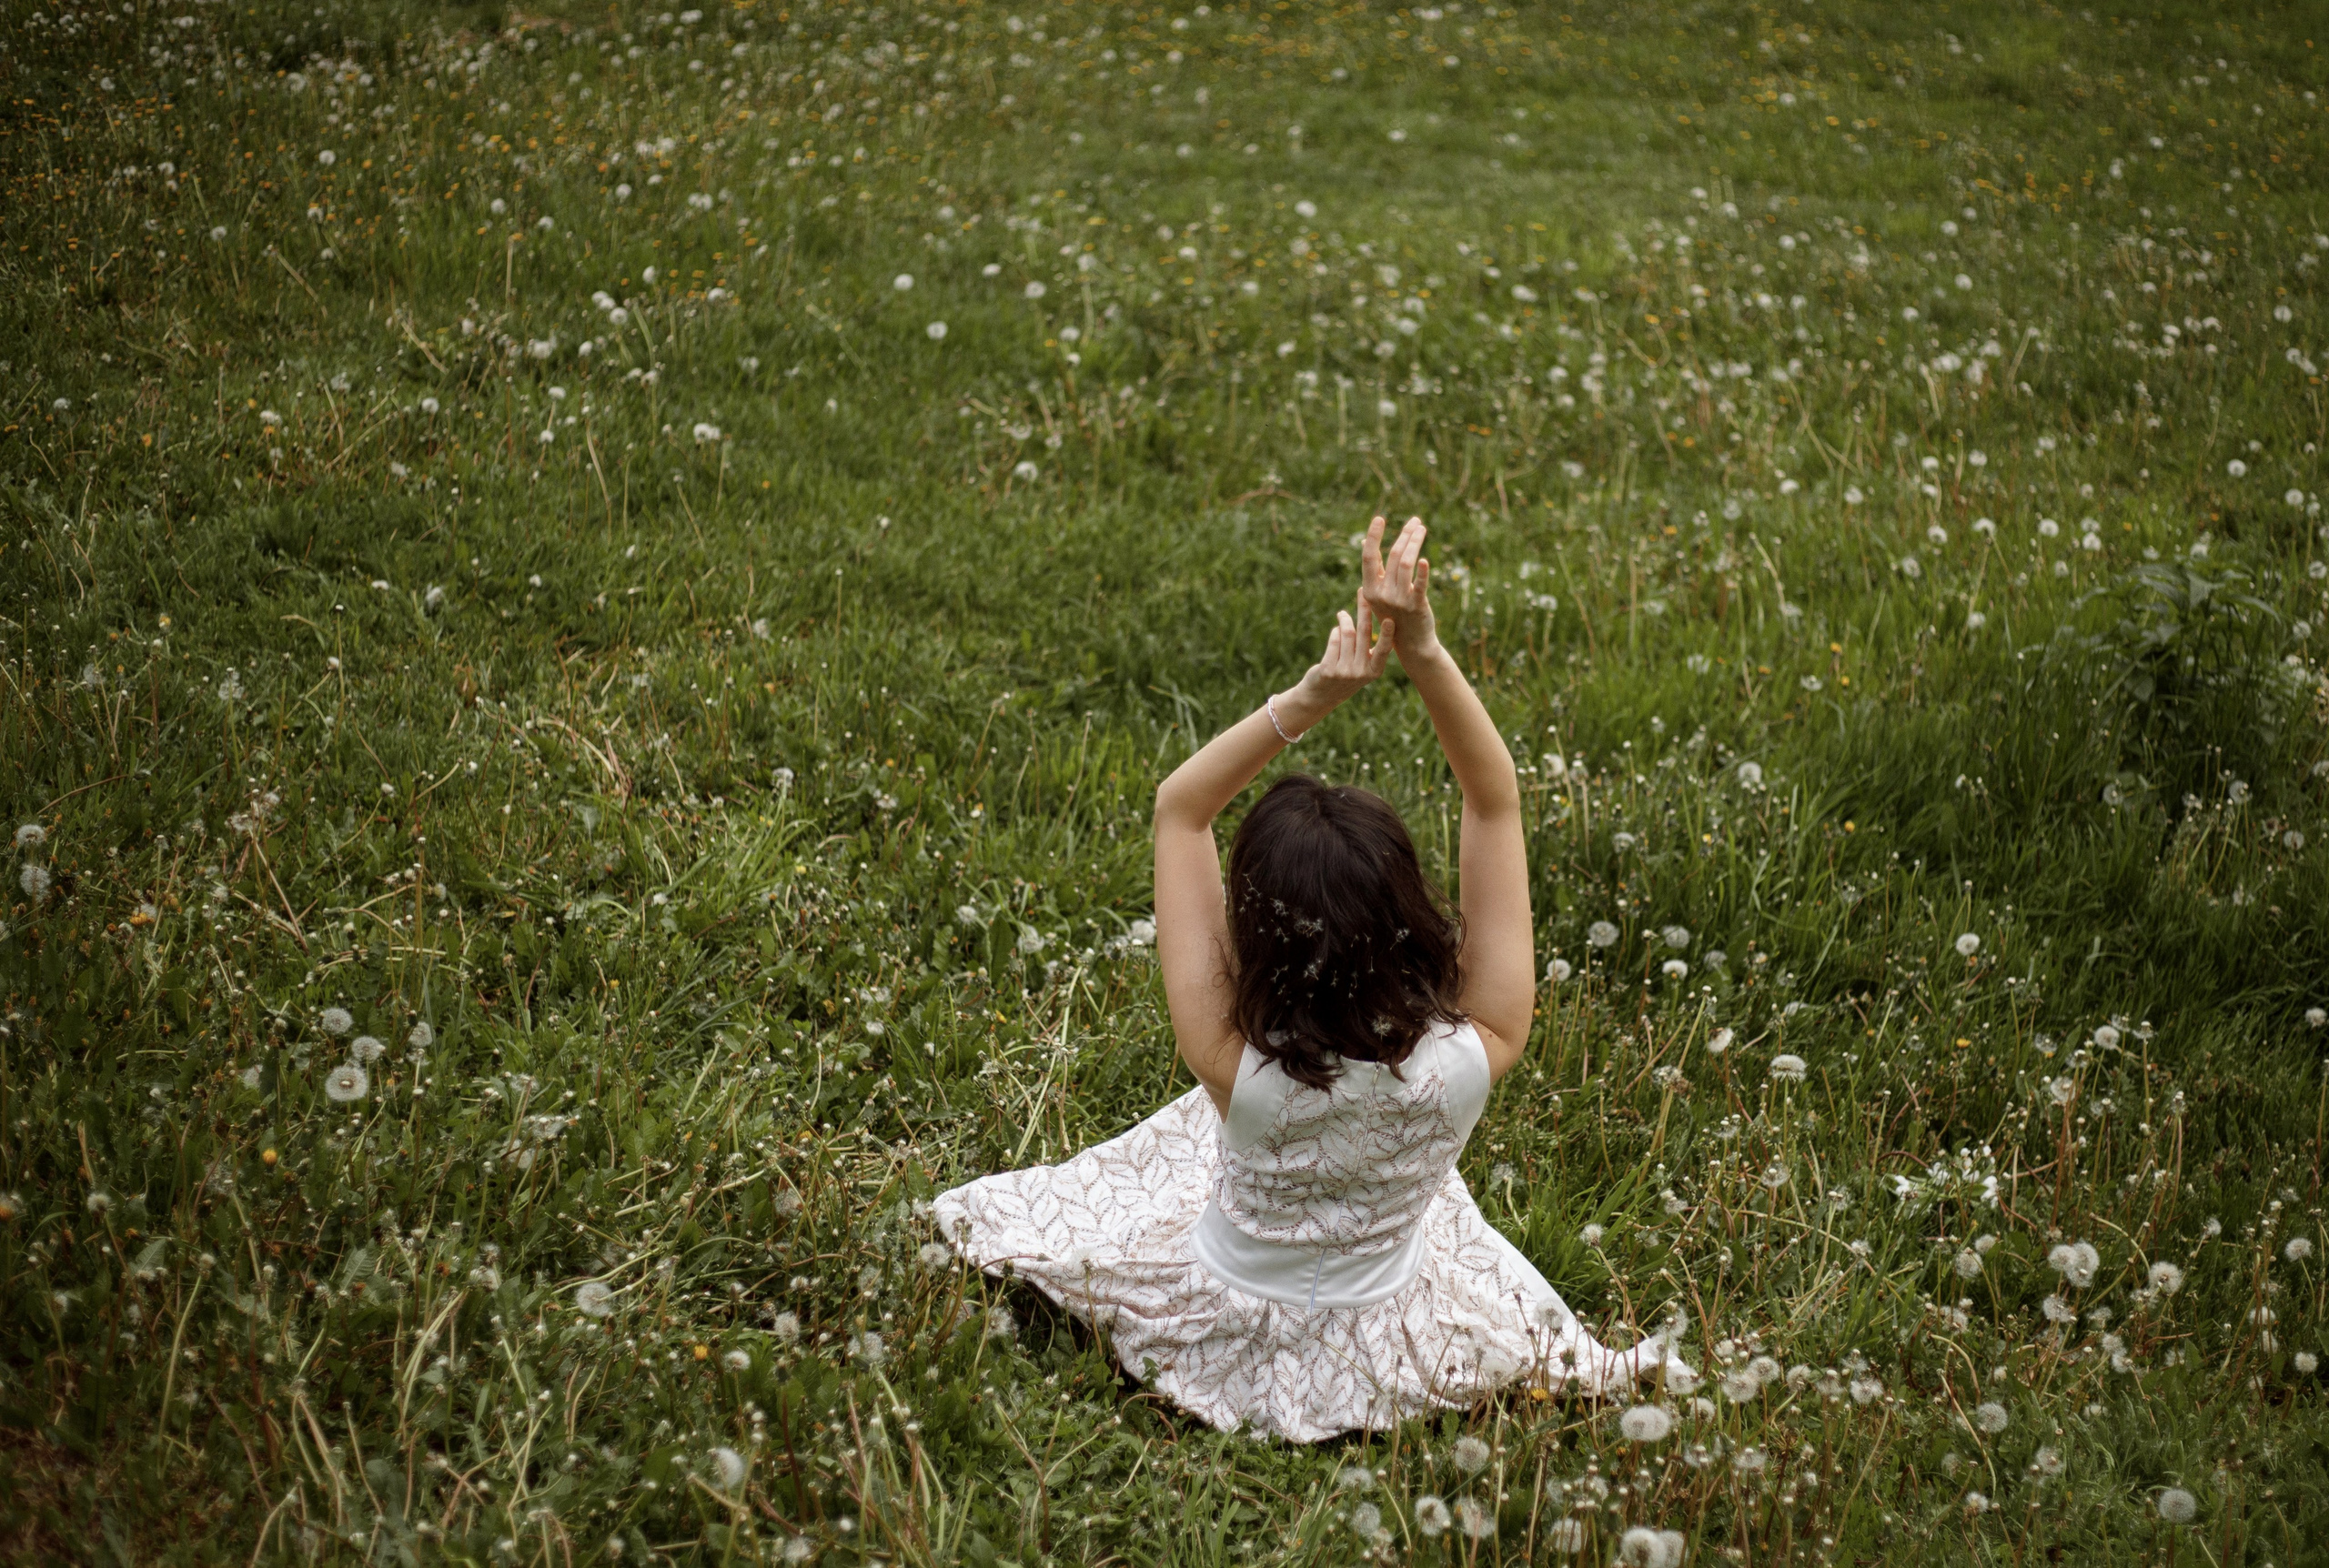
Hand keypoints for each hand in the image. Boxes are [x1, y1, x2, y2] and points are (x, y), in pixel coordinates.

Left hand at [1282, 602, 1391, 733]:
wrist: (1322, 696)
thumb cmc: (1346, 675)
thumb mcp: (1363, 667)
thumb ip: (1368, 649)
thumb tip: (1375, 619)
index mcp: (1375, 671)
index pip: (1383, 649)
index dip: (1386, 634)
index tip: (1389, 619)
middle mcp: (1361, 672)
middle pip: (1363, 633)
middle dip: (1363, 610)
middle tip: (1363, 592)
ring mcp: (1345, 672)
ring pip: (1347, 634)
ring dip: (1344, 620)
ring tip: (1342, 614)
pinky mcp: (1329, 669)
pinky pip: (1334, 640)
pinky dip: (1335, 632)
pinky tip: (1336, 630)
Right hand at [1360, 515, 1439, 661]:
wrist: (1412, 645)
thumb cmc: (1396, 618)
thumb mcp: (1380, 597)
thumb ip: (1377, 575)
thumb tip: (1370, 549)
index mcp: (1369, 590)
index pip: (1369, 557)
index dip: (1373, 536)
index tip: (1379, 518)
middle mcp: (1381, 594)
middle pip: (1392, 555)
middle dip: (1405, 535)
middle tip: (1415, 521)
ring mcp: (1399, 600)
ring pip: (1405, 563)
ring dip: (1415, 543)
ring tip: (1422, 529)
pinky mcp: (1417, 605)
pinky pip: (1420, 584)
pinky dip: (1423, 572)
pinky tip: (1425, 560)